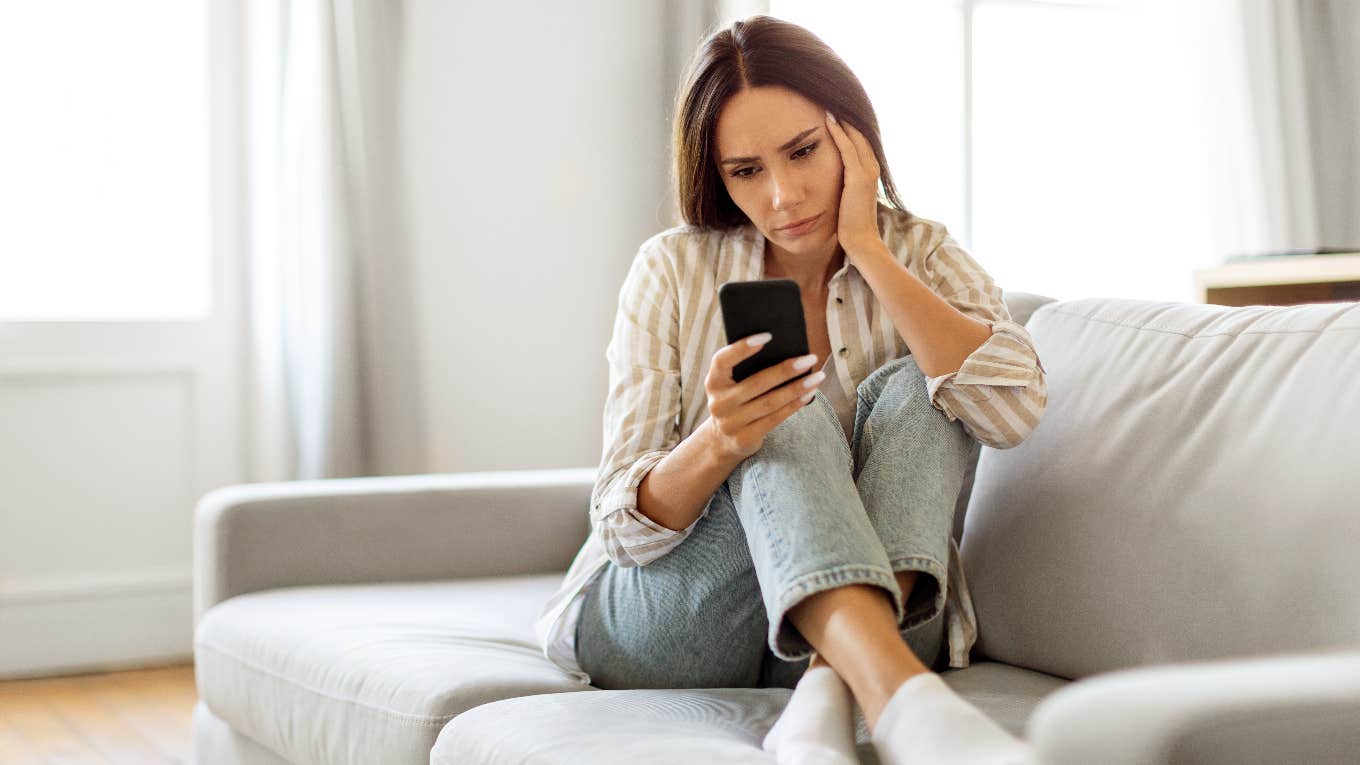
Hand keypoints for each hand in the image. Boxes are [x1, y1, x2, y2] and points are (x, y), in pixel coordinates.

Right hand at [704, 334, 825, 460]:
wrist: (722, 439)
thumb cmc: (735, 401)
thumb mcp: (731, 385)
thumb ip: (747, 369)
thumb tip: (786, 352)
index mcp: (713, 382)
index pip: (722, 361)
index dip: (742, 348)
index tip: (768, 336)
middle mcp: (718, 403)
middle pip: (756, 383)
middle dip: (786, 369)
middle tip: (809, 358)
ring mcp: (730, 423)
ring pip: (770, 402)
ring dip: (797, 388)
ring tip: (817, 376)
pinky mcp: (744, 438)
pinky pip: (775, 419)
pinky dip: (794, 405)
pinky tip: (809, 393)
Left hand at [824, 111, 882, 257]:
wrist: (860, 242)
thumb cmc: (850, 225)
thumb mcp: (845, 198)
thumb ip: (841, 184)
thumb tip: (829, 178)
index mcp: (869, 171)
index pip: (858, 140)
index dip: (847, 123)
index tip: (832, 108)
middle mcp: (871, 167)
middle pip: (859, 133)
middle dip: (844, 115)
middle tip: (829, 96)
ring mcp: (866, 172)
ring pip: (854, 136)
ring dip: (841, 118)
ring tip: (827, 100)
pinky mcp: (858, 178)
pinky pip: (847, 149)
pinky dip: (838, 133)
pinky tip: (827, 120)